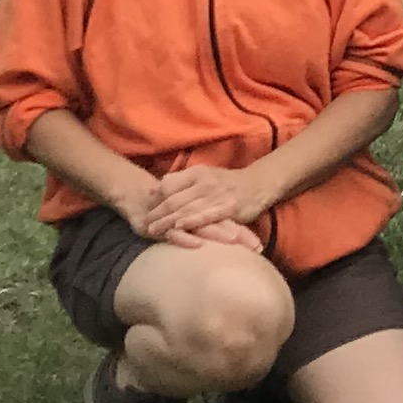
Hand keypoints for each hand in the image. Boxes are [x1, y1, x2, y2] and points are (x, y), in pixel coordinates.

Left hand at [141, 162, 271, 240]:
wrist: (259, 184)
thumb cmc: (228, 183)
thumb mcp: (204, 176)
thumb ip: (181, 181)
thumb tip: (154, 189)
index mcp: (197, 173)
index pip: (169, 184)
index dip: (156, 197)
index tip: (144, 207)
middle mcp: (205, 182)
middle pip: (174, 198)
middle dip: (157, 212)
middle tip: (143, 223)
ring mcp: (216, 195)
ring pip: (186, 208)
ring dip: (168, 220)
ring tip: (153, 230)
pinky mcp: (227, 208)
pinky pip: (206, 215)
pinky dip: (191, 221)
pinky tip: (179, 226)